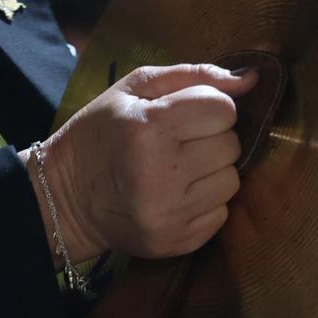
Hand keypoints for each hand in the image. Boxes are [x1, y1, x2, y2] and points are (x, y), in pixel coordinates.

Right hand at [33, 63, 257, 260]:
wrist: (65, 197)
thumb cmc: (99, 133)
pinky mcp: (179, 241)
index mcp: (149, 127)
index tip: (184, 114)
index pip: (222, 109)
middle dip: (210, 138)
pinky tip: (176, 195)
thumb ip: (193, 76)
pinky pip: (222, 213)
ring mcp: (172, 212)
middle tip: (178, 142)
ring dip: (212, 171)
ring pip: (232, 181)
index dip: (207, 106)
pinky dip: (205, 201)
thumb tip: (252, 78)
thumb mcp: (133, 89)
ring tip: (177, 169)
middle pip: (231, 145)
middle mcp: (163, 172)